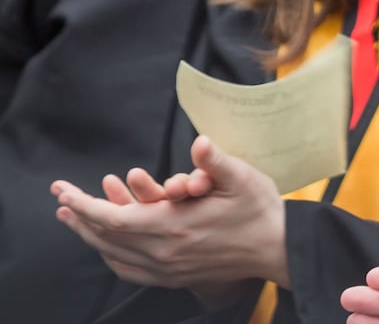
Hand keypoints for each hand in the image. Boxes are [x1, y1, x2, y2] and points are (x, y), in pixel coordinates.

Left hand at [51, 135, 287, 290]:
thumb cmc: (260, 210)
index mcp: (175, 227)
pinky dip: (110, 256)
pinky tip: (105, 246)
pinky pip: (129, 270)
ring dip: (90, 235)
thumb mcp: (243, 179)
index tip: (64, 192)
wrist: (277, 248)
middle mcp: (164, 252)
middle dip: (79, 217)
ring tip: (73, 218)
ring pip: (114, 254)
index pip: (114, 219)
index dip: (85, 205)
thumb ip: (216, 161)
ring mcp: (168, 268)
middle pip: (106, 238)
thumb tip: (200, 142)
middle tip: (61, 199)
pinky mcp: (174, 276)